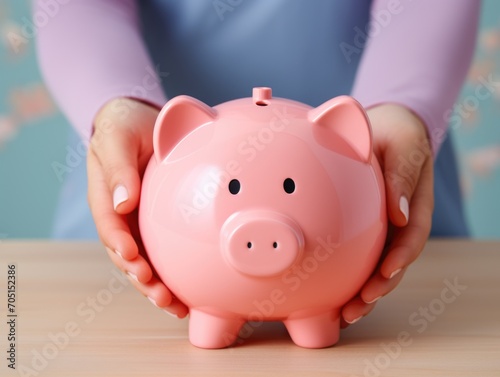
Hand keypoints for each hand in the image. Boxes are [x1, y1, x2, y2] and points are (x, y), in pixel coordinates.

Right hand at [87, 97, 188, 317]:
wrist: (140, 123)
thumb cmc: (125, 128)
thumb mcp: (118, 138)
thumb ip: (118, 167)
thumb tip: (122, 202)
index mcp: (106, 198)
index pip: (110, 228)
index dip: (119, 245)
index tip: (133, 259)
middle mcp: (121, 217)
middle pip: (126, 257)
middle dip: (142, 280)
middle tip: (161, 296)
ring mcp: (138, 224)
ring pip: (144, 263)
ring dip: (156, 287)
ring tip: (175, 307)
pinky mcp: (156, 225)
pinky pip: (161, 253)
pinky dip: (171, 274)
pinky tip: (187, 293)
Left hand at [341, 103, 433, 325]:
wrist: (383, 129)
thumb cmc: (396, 136)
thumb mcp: (403, 146)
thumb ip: (402, 175)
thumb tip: (399, 213)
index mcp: (413, 206)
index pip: (411, 238)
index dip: (401, 258)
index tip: (386, 272)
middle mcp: (398, 224)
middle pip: (393, 263)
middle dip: (378, 289)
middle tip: (357, 309)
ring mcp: (380, 229)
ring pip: (373, 267)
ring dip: (362, 293)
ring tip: (344, 316)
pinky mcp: (363, 230)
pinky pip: (356, 256)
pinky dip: (346, 277)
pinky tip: (330, 297)